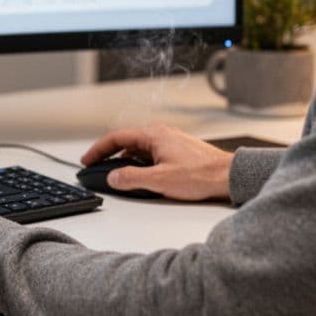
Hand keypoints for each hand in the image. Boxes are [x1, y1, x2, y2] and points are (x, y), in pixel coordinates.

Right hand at [81, 125, 233, 200]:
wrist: (229, 176)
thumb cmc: (201, 175)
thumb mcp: (159, 180)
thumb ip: (131, 178)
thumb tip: (112, 177)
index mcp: (153, 135)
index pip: (116, 138)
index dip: (98, 150)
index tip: (87, 160)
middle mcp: (161, 135)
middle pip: (126, 142)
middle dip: (108, 155)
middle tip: (95, 168)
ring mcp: (170, 142)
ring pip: (139, 149)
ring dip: (124, 161)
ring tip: (116, 176)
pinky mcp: (178, 152)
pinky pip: (151, 154)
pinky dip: (139, 163)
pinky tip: (140, 177)